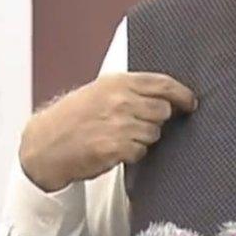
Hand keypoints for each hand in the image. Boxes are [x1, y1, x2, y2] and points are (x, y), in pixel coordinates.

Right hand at [19, 72, 196, 191]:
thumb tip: (164, 94)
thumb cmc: (72, 117)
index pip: (163, 83)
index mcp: (117, 82)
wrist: (45, 144)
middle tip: (142, 124)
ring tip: (121, 136)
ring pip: (154, 133)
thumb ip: (129, 89)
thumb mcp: (99, 90)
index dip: (182, 94)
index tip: (190, 102)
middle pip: (163, 111)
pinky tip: (114, 149)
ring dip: (143, 138)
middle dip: (158, 120)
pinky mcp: (115, 148)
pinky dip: (133, 153)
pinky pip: (140, 152)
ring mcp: (118, 125)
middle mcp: (120, 100)